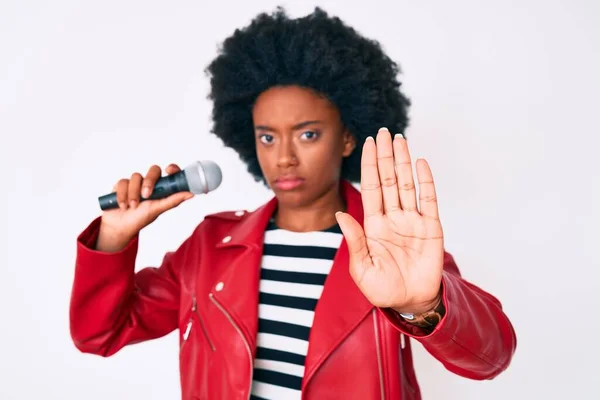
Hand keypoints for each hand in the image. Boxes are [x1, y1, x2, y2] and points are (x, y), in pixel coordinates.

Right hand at [97, 164, 193, 251]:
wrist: (119, 226)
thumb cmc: (140, 218)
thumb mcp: (157, 209)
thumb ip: (173, 200)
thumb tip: (191, 194)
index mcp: (162, 188)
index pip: (170, 173)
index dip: (173, 168)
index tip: (169, 170)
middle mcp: (150, 183)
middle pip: (154, 169)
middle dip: (149, 182)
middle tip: (145, 195)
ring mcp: (136, 183)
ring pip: (136, 176)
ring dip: (133, 193)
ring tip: (132, 206)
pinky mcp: (122, 185)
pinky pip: (122, 182)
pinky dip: (122, 195)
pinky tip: (122, 205)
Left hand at [335, 128, 443, 313]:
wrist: (410, 303)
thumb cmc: (383, 290)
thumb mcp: (362, 268)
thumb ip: (355, 240)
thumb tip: (340, 213)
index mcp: (373, 225)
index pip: (371, 188)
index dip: (369, 166)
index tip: (367, 144)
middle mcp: (392, 217)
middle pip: (388, 180)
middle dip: (385, 156)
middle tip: (383, 132)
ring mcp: (412, 220)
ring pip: (407, 184)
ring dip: (403, 162)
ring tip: (399, 139)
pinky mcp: (431, 227)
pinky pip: (428, 200)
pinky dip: (425, 181)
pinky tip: (420, 163)